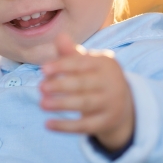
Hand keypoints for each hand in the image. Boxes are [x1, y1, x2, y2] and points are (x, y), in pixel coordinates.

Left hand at [39, 33, 134, 150]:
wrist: (122, 104)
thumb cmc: (95, 77)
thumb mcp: (86, 64)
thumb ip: (71, 53)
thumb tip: (59, 36)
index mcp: (106, 63)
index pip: (82, 63)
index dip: (62, 65)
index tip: (43, 69)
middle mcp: (113, 83)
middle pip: (83, 84)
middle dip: (61, 85)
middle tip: (40, 87)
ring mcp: (112, 104)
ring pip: (84, 105)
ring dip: (61, 104)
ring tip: (41, 104)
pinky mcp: (107, 122)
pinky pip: (84, 126)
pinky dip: (65, 126)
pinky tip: (47, 124)